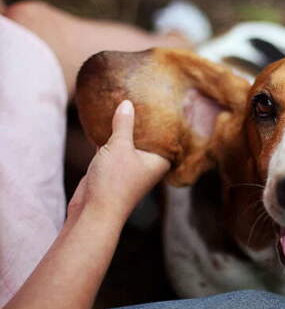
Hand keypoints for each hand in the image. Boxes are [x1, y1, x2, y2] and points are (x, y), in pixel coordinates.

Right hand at [68, 100, 170, 221]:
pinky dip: (110, 136)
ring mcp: (129, 167)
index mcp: (159, 161)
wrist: (93, 211)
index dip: (167, 121)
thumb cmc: (114, 182)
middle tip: (143, 96)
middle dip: (143, 121)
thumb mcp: (119, 147)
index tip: (167, 102)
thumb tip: (127, 103)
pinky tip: (103, 120)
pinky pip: (113, 147)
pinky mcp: (112, 169)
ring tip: (123, 103)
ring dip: (125, 127)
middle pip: (148, 138)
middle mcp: (148, 164)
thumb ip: (124, 124)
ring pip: (129, 142)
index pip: (168, 137)